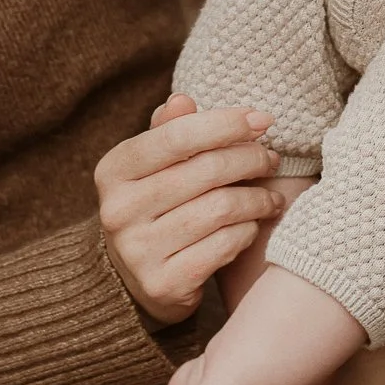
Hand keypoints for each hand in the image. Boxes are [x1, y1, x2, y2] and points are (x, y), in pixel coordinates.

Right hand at [95, 94, 284, 324]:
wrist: (131, 280)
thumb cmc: (154, 205)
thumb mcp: (153, 164)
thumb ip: (170, 130)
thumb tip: (183, 100)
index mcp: (113, 170)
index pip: (177, 135)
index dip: (226, 123)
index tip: (262, 120)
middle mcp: (119, 210)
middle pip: (206, 171)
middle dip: (250, 159)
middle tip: (271, 159)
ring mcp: (139, 251)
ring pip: (221, 209)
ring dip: (257, 199)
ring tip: (269, 197)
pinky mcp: (164, 285)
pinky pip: (224, 246)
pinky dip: (247, 231)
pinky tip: (251, 225)